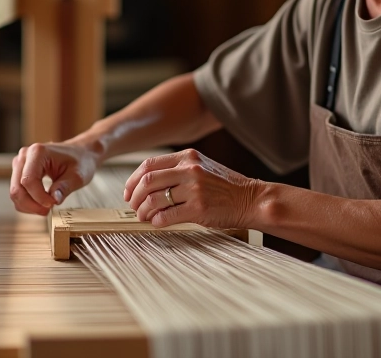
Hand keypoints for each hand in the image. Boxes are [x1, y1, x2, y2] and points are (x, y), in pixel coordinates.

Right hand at [9, 142, 97, 214]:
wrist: (80, 154)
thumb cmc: (80, 161)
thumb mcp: (78, 175)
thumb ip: (65, 187)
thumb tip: (54, 200)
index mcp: (38, 152)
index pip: (29, 181)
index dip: (39, 197)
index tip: (53, 204)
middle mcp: (24, 156)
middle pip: (17, 188)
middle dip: (32, 205)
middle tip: (48, 211)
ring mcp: (20, 163)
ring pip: (15, 192)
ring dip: (29, 206)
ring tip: (47, 208)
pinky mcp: (20, 172)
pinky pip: (17, 192)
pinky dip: (27, 203)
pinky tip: (41, 204)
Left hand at [123, 149, 260, 228]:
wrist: (252, 199)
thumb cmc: (226, 187)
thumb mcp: (202, 168)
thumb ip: (178, 170)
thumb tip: (146, 184)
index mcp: (188, 157)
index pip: (148, 165)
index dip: (132, 180)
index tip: (129, 193)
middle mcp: (190, 169)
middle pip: (147, 181)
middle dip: (135, 197)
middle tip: (134, 208)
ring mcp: (194, 189)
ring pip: (154, 199)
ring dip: (144, 212)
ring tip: (145, 217)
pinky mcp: (199, 208)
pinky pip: (167, 216)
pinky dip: (157, 222)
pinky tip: (158, 223)